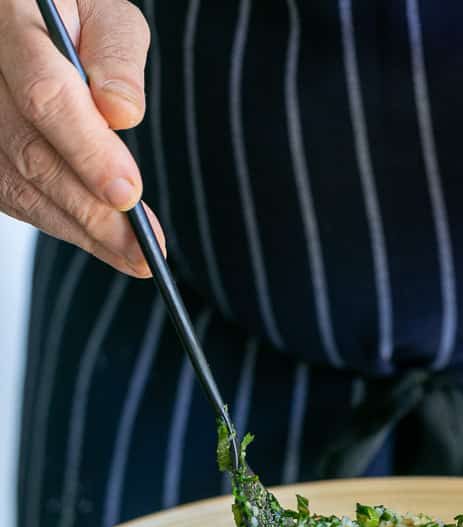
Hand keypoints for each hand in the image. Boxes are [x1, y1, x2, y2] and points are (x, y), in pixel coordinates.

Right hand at [0, 0, 163, 276]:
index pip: (45, 97)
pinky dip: (60, 223)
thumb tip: (121, 114)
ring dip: (79, 229)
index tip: (129, 193)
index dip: (89, 152)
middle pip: (30, 154)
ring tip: (135, 258)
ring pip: (17, 185)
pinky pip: (12, 196)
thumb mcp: (105, 12)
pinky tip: (100, 239)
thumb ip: (117, 57)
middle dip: (91, 211)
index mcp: (11, 22)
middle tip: (142, 251)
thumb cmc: (73, 12)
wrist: (25, 16)